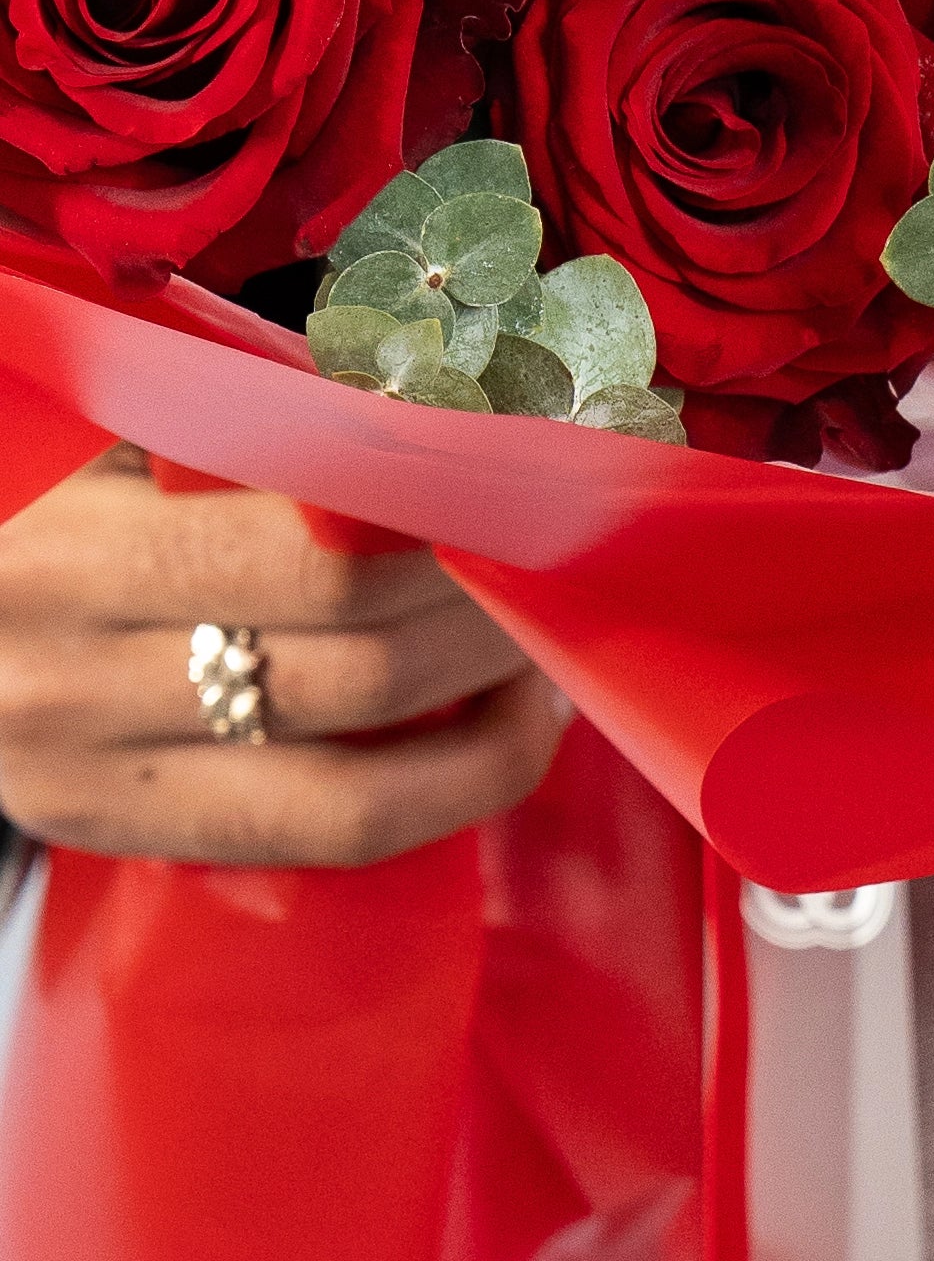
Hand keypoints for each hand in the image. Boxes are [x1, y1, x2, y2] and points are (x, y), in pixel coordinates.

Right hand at [0, 446, 565, 868]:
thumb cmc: (45, 494)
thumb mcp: (115, 435)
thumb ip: (254, 430)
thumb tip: (451, 424)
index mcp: (68, 551)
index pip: (325, 558)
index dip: (456, 530)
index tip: (530, 491)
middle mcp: (70, 680)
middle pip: (363, 663)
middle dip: (490, 617)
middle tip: (554, 566)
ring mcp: (93, 778)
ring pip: (361, 776)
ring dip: (492, 708)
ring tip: (542, 644)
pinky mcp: (126, 836)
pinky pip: (332, 833)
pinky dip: (455, 785)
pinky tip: (510, 724)